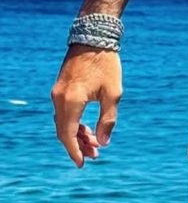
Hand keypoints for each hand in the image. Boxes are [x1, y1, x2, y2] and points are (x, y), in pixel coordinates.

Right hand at [50, 43, 122, 166]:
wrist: (94, 38)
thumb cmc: (106, 64)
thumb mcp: (113, 94)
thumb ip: (108, 119)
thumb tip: (104, 143)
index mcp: (72, 101)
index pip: (68, 134)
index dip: (74, 151)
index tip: (82, 164)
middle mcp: (60, 98)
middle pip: (63, 131)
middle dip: (77, 145)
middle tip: (94, 156)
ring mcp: (57, 92)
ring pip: (62, 122)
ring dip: (76, 134)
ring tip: (94, 143)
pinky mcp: (60, 88)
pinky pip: (63, 112)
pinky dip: (73, 123)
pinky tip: (87, 128)